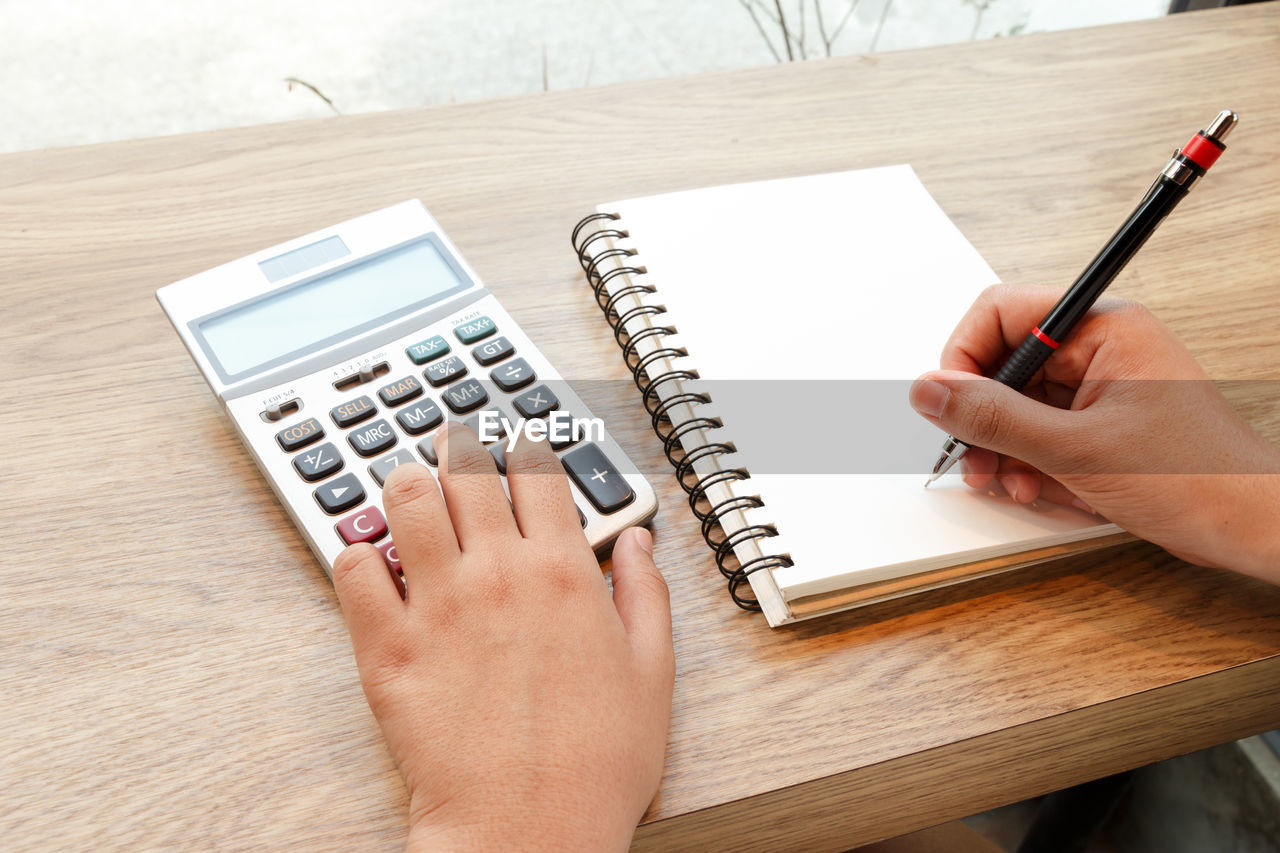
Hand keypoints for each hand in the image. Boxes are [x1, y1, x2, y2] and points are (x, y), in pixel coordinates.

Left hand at [332, 424, 673, 850]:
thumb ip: (645, 592)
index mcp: (564, 572)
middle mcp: (498, 575)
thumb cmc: (595, 764)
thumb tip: (639, 540)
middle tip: (454, 447)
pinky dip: (357, 554)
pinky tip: (372, 561)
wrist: (529, 832)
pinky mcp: (388, 649)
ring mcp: (439, 607)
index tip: (519, 445)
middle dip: (460, 449)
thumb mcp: (651, 672)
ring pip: (405, 501)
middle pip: (466, 472)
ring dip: (406, 484)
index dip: (525, 448)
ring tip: (409, 489)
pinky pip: (353, 570)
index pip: (537, 474)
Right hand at [909, 284, 1279, 583]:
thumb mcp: (1075, 449)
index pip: (1002, 313)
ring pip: (1018, 402)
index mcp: (1103, 327)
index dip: (964, 358)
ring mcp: (1101, 385)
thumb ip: (993, 417)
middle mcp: (1100, 347)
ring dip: (1003, 447)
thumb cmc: (1197, 477)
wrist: (1250, 525)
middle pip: (1004, 362)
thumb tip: (930, 390)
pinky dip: (1029, 461)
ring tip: (1010, 481)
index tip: (950, 404)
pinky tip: (1037, 487)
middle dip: (983, 417)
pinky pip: (1041, 429)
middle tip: (975, 456)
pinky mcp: (1101, 420)